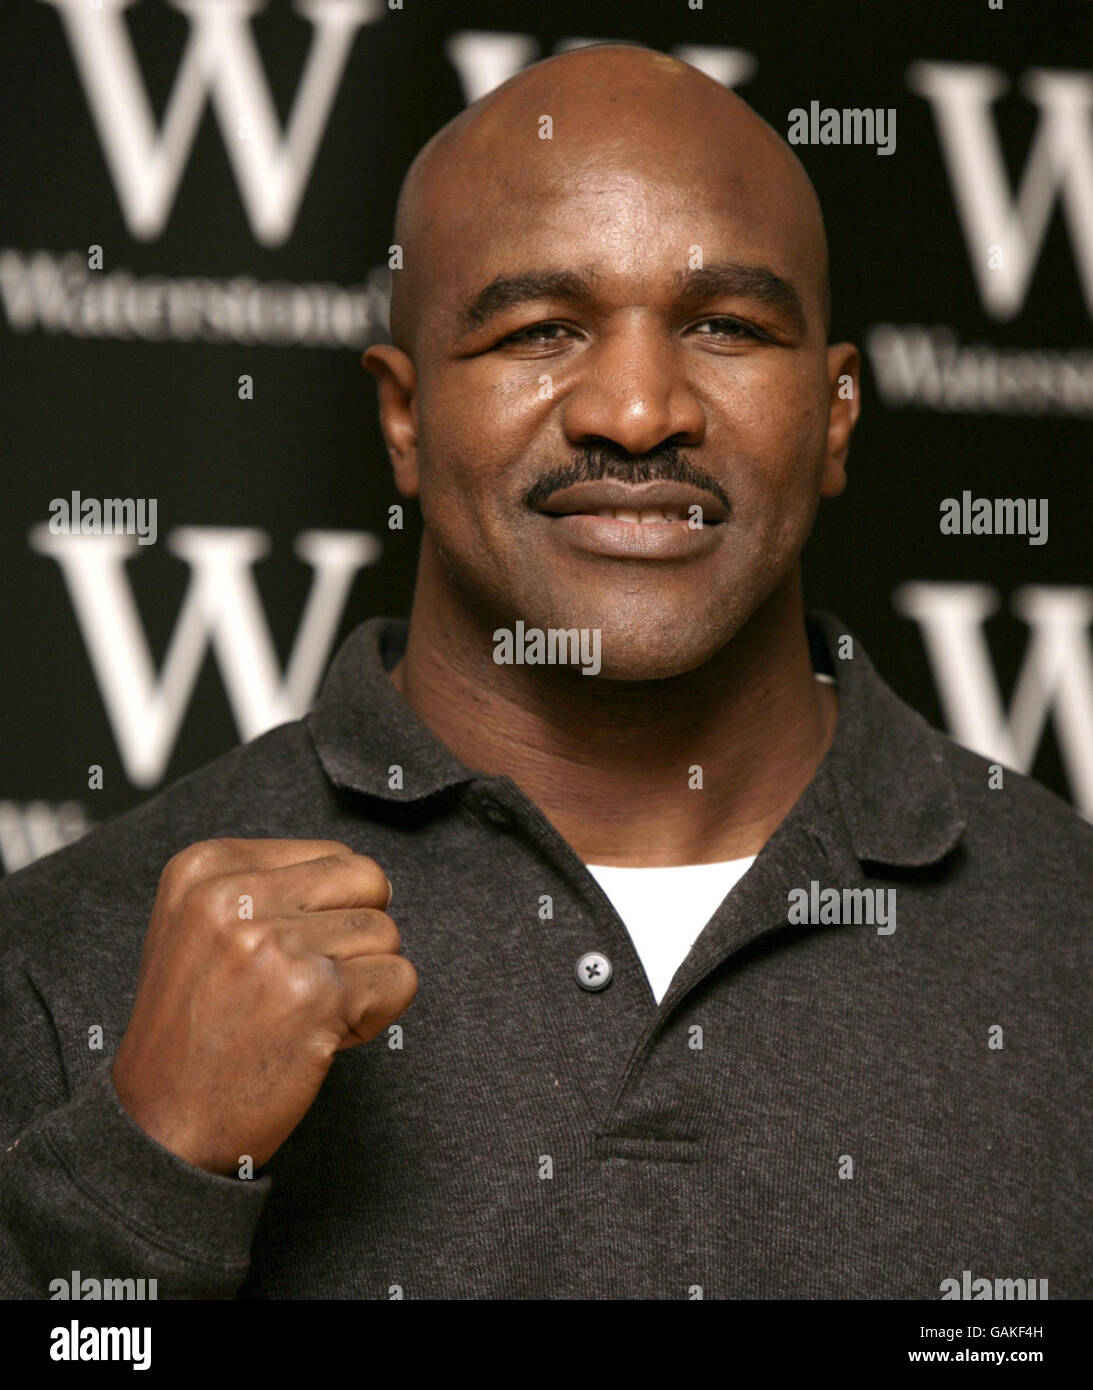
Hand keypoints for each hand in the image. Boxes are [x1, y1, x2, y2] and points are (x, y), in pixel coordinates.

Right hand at [112, 838, 415, 1174]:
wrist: (159, 1126)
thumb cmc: (194, 1031)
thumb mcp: (202, 927)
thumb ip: (270, 888)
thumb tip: (369, 879)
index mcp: (206, 867)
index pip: (332, 855)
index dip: (327, 912)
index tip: (279, 959)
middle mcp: (235, 895)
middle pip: (367, 881)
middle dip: (357, 936)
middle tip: (307, 985)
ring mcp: (274, 943)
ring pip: (387, 932)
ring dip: (364, 981)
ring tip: (305, 1016)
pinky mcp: (316, 993)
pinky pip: (400, 979)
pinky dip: (378, 1016)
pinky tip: (321, 1039)